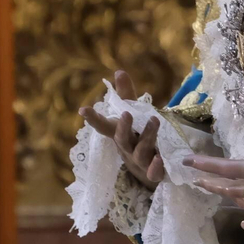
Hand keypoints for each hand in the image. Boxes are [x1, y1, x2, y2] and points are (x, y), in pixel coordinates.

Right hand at [80, 71, 164, 186]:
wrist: (147, 172)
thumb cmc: (137, 139)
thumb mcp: (133, 115)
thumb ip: (126, 95)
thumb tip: (119, 71)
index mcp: (120, 134)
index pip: (104, 126)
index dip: (93, 119)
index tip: (83, 109)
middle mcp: (127, 148)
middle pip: (122, 139)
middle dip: (123, 127)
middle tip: (126, 113)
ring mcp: (139, 161)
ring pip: (140, 152)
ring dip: (147, 137)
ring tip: (155, 121)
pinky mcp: (153, 173)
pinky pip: (153, 173)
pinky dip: (155, 168)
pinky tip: (160, 160)